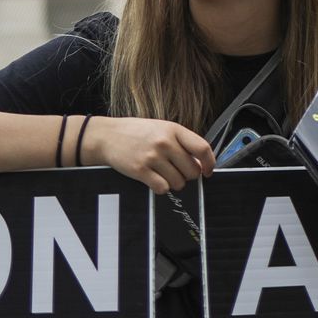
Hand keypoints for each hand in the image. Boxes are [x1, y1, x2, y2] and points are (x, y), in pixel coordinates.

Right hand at [84, 116, 214, 193]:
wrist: (107, 136)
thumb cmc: (136, 132)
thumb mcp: (161, 128)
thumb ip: (181, 142)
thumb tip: (200, 163)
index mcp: (173, 129)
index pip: (202, 148)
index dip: (209, 163)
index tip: (208, 171)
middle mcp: (165, 142)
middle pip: (192, 171)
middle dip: (188, 176)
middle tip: (178, 172)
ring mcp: (152, 157)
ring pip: (179, 183)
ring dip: (174, 183)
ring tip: (163, 174)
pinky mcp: (141, 170)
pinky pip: (163, 188)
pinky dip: (161, 188)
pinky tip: (154, 179)